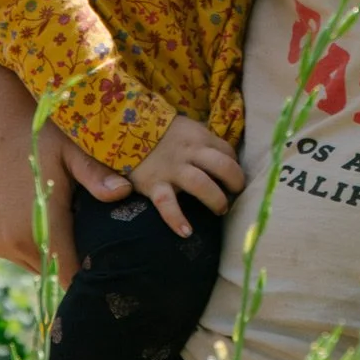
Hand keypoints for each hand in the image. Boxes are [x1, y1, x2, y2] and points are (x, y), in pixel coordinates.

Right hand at [0, 54, 131, 279]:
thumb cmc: (38, 129)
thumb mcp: (71, 150)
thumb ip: (96, 176)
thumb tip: (125, 192)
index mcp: (37, 227)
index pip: (71, 274)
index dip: (92, 269)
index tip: (111, 258)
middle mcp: (12, 244)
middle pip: (55, 270)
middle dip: (75, 256)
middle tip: (93, 229)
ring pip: (36, 262)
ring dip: (53, 249)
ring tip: (68, 216)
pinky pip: (18, 252)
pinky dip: (33, 241)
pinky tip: (45, 212)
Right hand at [128, 115, 245, 237]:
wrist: (124, 127)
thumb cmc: (162, 133)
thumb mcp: (187, 128)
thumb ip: (205, 142)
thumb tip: (227, 159)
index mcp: (200, 137)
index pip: (228, 152)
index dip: (234, 166)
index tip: (231, 178)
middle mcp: (190, 152)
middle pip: (223, 166)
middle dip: (235, 182)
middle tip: (235, 194)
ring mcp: (172, 169)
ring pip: (201, 184)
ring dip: (215, 199)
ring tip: (221, 210)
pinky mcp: (154, 184)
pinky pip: (167, 204)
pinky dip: (177, 220)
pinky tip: (187, 232)